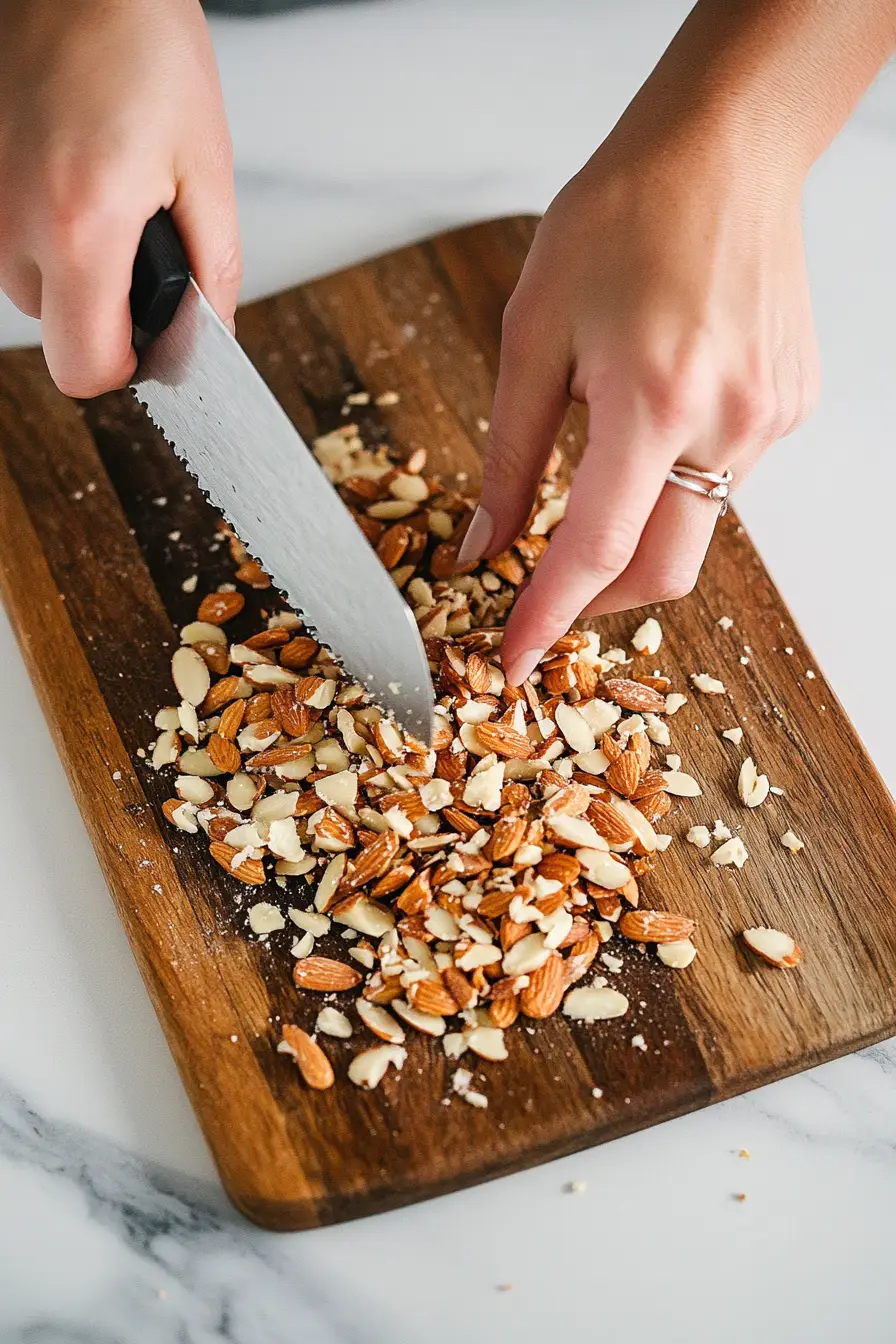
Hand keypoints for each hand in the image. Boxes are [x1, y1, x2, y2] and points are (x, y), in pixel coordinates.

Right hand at [0, 0, 239, 397]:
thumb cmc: (139, 46)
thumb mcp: (205, 168)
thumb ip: (213, 269)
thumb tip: (211, 333)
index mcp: (78, 230)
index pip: (86, 368)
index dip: (128, 365)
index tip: (156, 338)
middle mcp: (10, 226)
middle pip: (60, 334)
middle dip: (108, 309)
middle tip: (143, 240)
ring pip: (33, 289)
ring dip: (77, 265)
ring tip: (110, 192)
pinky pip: (12, 242)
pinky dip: (48, 230)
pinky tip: (77, 177)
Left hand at [460, 117, 818, 686]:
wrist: (723, 150)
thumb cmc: (619, 219)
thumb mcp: (533, 334)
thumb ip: (510, 454)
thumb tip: (487, 543)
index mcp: (652, 399)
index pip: (597, 549)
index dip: (549, 616)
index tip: (514, 660)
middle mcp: (728, 421)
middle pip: (664, 570)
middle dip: (599, 600)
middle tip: (547, 592)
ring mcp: (770, 418)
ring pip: (695, 523)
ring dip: (638, 523)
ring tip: (607, 448)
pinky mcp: (790, 407)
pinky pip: (725, 476)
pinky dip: (677, 474)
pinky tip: (660, 406)